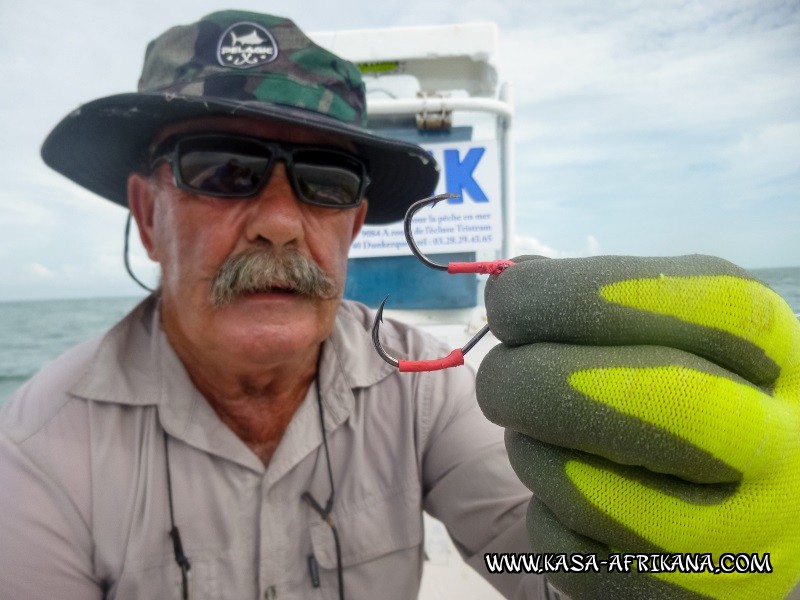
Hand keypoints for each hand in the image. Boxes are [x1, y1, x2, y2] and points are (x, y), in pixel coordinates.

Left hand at [477, 255, 799, 598]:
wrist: (742, 508)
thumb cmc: (690, 399)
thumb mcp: (679, 335)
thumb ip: (607, 304)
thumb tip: (511, 284)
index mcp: (775, 355)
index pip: (700, 304)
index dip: (578, 294)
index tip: (509, 300)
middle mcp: (781, 446)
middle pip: (653, 399)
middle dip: (534, 380)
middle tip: (498, 376)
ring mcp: (744, 537)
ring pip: (589, 489)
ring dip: (531, 452)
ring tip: (542, 437)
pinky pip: (570, 553)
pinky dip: (545, 517)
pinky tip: (573, 500)